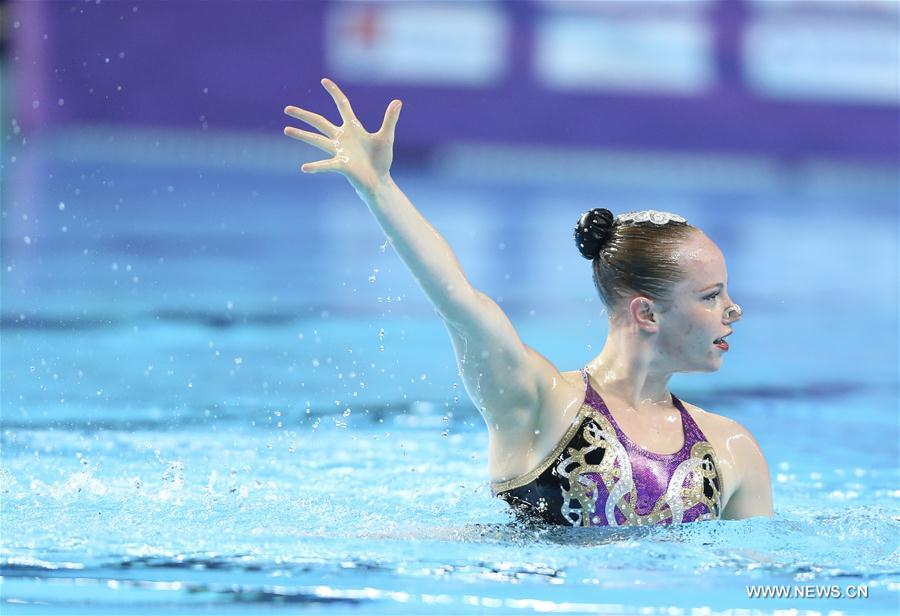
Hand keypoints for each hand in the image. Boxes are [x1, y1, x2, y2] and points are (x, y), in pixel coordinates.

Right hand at [283, 78, 401, 191]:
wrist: (379, 180)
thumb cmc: (381, 159)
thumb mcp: (386, 137)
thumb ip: (390, 120)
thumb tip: (398, 101)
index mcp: (353, 128)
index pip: (342, 105)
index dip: (334, 93)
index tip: (324, 81)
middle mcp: (342, 137)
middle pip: (319, 122)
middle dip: (303, 115)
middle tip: (287, 109)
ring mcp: (339, 151)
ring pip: (316, 140)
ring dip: (301, 135)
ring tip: (286, 130)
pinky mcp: (341, 165)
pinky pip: (326, 165)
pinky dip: (316, 167)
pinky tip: (304, 168)